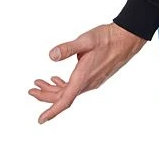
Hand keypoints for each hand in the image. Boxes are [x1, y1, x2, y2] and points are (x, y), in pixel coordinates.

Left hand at [29, 22, 145, 123]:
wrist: (127, 39)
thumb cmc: (108, 38)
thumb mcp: (85, 40)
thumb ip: (67, 48)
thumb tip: (51, 56)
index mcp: (83, 77)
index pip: (65, 100)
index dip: (52, 111)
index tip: (41, 120)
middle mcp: (88, 83)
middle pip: (63, 97)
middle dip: (45, 95)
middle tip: (31, 90)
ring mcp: (92, 82)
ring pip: (69, 92)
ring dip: (53, 90)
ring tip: (39, 83)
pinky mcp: (94, 77)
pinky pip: (75, 87)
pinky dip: (63, 86)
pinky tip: (57, 79)